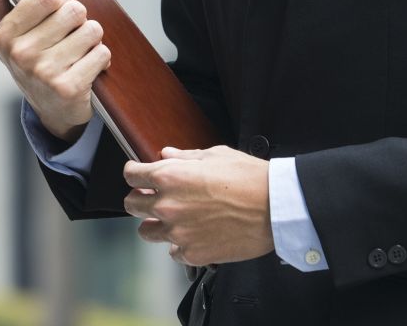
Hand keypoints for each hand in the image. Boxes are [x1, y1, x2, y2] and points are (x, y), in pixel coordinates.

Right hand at [0, 0, 109, 140]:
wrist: (51, 109)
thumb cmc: (30, 61)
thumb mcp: (8, 32)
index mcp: (3, 35)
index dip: (60, 0)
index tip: (56, 10)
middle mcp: (20, 54)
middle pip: (74, 10)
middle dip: (78, 20)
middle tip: (68, 35)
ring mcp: (44, 73)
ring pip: (91, 30)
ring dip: (91, 39)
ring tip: (78, 52)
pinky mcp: (68, 88)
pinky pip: (101, 53)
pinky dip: (100, 58)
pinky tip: (87, 67)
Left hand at [122, 146, 273, 265]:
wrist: (275, 207)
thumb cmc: (249, 178)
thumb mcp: (215, 155)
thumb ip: (185, 157)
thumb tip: (166, 154)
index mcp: (169, 176)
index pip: (131, 175)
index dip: (135, 173)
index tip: (139, 176)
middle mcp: (167, 206)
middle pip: (131, 205)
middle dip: (139, 198)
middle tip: (153, 197)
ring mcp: (178, 233)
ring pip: (146, 232)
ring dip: (155, 224)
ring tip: (173, 219)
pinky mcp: (192, 253)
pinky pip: (173, 252)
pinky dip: (180, 244)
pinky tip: (194, 234)